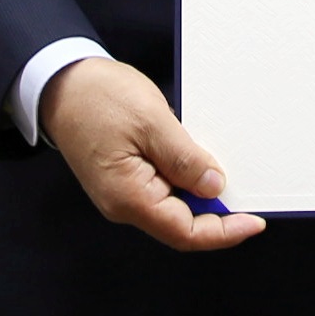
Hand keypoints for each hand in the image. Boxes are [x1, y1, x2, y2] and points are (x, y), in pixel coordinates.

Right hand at [37, 56, 265, 251]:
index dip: (223, 232)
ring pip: (173, 206)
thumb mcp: (151, 122)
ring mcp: (122, 192)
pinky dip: (185, 178)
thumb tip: (215, 188)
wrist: (61, 83)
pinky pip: (163, 188)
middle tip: (246, 190)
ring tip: (223, 167)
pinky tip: (198, 158)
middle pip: (181, 224)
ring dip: (201, 193)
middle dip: (216, 212)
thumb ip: (185, 159)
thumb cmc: (98, 97)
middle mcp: (123, 204)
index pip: (184, 232)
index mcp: (129, 198)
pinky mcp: (124, 178)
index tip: (252, 221)